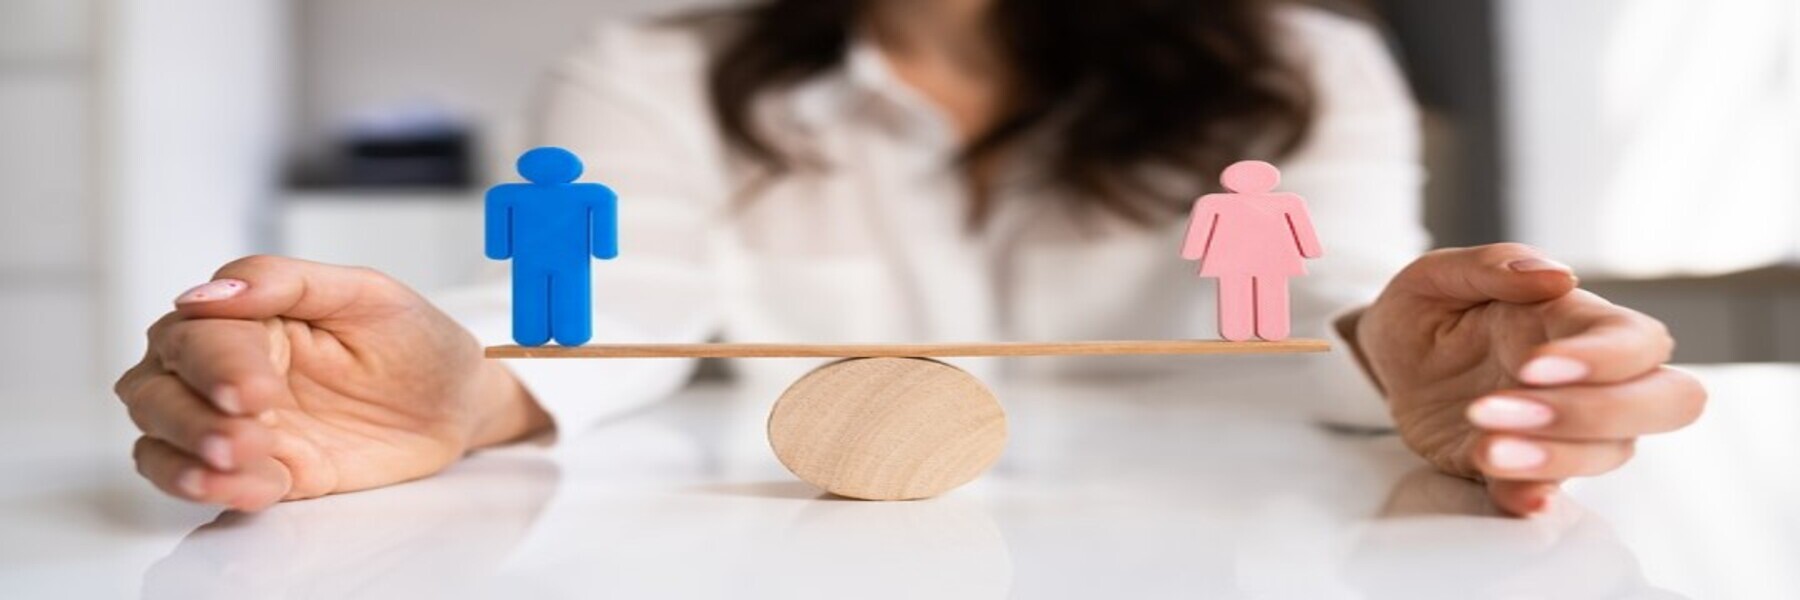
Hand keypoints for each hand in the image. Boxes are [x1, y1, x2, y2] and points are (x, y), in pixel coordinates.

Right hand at [114, 256, 548, 510]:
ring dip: (188, 457)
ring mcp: (237, 423)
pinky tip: (260, 486)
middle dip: (189, 418)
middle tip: (244, 438)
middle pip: (156, 390)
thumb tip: (206, 294)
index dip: (217, 366)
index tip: (255, 392)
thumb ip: (286, 283)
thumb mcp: (368, 294)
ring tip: (244, 463)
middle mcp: (224, 369)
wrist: (459, 404)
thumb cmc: (415, 339)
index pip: (197, 337)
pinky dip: (215, 489)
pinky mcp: (260, 470)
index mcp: (245, 317)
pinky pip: (206, 482)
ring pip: (161, 439)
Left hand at [1351, 244, 1705, 514]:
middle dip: (1596, 411)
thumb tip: (1557, 275)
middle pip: (1667, 402)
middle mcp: (1589, 377)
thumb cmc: (1425, 309)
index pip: (1638, 342)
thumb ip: (1493, 264)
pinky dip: (1536, 497)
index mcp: (1574, 320)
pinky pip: (1550, 492)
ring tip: (1484, 445)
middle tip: (1506, 406)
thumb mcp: (1437, 275)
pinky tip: (1514, 494)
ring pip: (1611, 452)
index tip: (1531, 365)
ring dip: (1553, 455)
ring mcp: (1563, 428)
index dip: (1604, 359)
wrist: (1386, 362)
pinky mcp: (1524, 468)